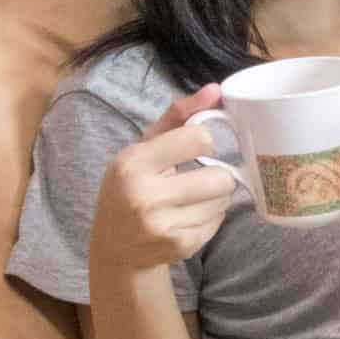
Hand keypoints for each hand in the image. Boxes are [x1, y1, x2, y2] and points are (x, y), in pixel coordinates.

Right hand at [90, 84, 240, 272]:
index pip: (200, 138)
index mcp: (132, 163)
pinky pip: (218, 222)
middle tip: (198, 179)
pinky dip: (210, 219)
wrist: (116, 249)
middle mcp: (143, 194)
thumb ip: (179, 116)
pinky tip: (187, 218)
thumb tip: (215, 89)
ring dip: (214, 198)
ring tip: (190, 200)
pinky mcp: (178, 246)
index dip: (205, 142)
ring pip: (223, 201)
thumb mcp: (144, 148)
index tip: (197, 148)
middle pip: (220, 176)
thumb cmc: (133, 187)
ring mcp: (161, 225)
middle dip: (216, 176)